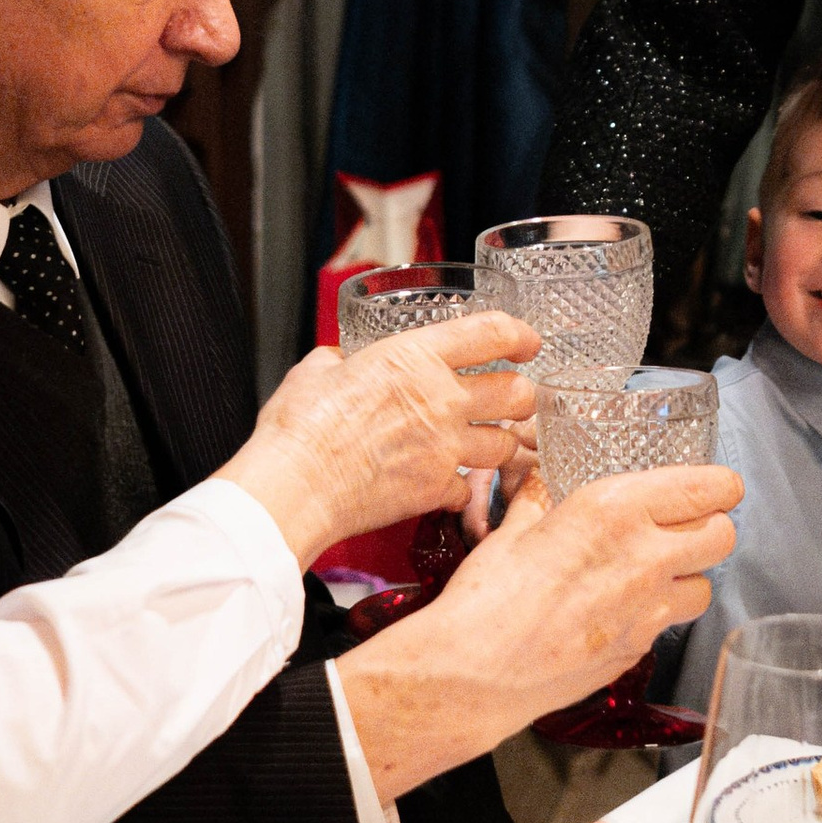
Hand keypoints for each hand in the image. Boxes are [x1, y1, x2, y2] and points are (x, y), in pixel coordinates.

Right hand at [216, 314, 538, 567]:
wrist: (295, 486)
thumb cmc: (300, 427)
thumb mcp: (316, 370)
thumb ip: (339, 360)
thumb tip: (339, 361)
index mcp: (414, 357)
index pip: (492, 332)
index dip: (519, 334)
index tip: (526, 342)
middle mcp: (441, 400)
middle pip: (518, 392)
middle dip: (520, 395)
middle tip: (510, 398)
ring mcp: (445, 448)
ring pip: (507, 444)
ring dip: (499, 442)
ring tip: (483, 443)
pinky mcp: (436, 489)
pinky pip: (467, 488)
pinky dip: (459, 487)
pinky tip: (442, 482)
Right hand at [336, 462, 740, 800]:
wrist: (475, 672)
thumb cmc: (487, 598)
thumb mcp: (514, 527)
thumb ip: (541, 498)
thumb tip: (543, 480)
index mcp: (614, 509)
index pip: (710, 488)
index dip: (718, 486)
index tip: (711, 487)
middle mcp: (644, 557)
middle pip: (723, 535)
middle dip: (709, 527)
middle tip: (683, 526)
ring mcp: (647, 610)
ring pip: (705, 585)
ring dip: (688, 575)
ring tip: (653, 571)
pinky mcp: (638, 650)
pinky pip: (668, 624)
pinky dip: (655, 614)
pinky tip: (619, 609)